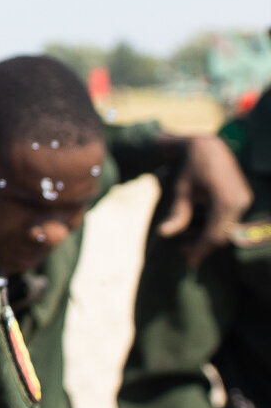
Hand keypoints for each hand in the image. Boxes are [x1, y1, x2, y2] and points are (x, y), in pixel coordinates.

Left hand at [156, 134, 252, 265]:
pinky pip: (230, 219)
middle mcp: (240, 202)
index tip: (188, 261)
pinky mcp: (243, 198)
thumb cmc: (191, 167)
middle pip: (223, 234)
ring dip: (209, 237)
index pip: (215, 235)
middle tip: (184, 253)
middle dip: (204, 246)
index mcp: (225, 202)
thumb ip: (177, 214)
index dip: (201, 250)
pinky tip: (198, 228)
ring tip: (187, 242)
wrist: (208, 146)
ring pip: (228, 228)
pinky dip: (215, 226)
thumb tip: (163, 234)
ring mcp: (244, 200)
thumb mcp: (181, 191)